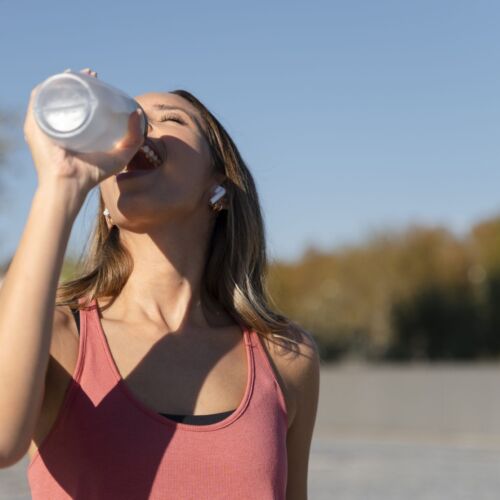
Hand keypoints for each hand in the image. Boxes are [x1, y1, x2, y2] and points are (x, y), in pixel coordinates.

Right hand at [24, 68, 144, 193]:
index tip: (98, 79)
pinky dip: (44, 88)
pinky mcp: (34, 125)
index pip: (80, 103)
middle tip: (89, 74)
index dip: (89, 88)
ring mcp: (45, 124)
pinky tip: (57, 80)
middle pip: (65, 96)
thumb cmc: (93, 173)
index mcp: (76, 130)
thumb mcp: (121, 154)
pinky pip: (36, 101)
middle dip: (75, 80)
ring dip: (61, 80)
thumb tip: (137, 112)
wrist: (70, 184)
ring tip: (75, 73)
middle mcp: (59, 125)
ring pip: (50, 95)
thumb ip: (134, 137)